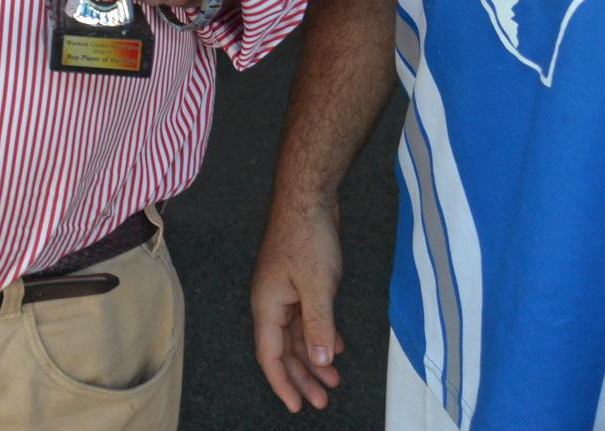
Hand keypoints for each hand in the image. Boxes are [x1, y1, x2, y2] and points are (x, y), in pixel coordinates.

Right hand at [252, 190, 345, 411]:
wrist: (307, 197)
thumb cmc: (307, 236)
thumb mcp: (317, 286)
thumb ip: (318, 326)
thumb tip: (320, 361)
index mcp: (267, 305)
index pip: (270, 355)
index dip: (283, 383)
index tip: (297, 407)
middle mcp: (271, 302)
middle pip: (283, 350)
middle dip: (302, 376)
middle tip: (323, 400)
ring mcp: (284, 292)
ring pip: (296, 335)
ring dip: (314, 357)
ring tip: (334, 379)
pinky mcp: (299, 282)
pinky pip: (307, 319)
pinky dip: (320, 335)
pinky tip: (337, 346)